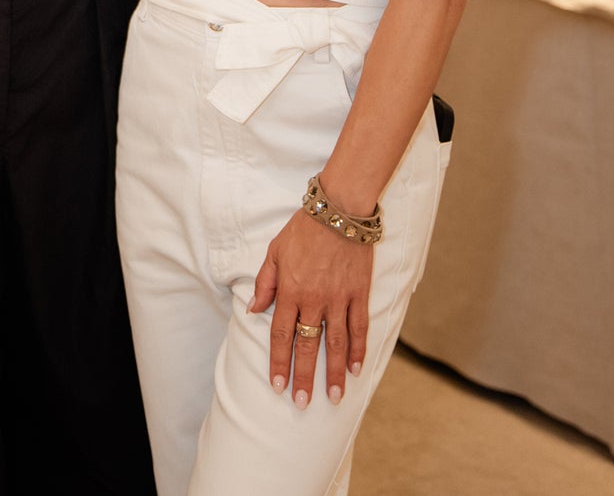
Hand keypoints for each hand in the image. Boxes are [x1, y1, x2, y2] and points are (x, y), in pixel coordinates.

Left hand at [249, 209, 372, 407]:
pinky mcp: (359, 294)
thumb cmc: (303, 229)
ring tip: (333, 397)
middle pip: (307, 344)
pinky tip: (355, 370)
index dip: (279, 362)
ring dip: (333, 372)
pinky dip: (358, 350)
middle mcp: (314, 298)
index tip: (277, 385)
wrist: (339, 210)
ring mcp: (338, 298)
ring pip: (335, 343)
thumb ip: (265, 282)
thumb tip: (253, 310)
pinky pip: (359, 327)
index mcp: (290, 289)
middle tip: (302, 402)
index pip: (282, 334)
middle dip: (303, 376)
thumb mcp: (275, 251)